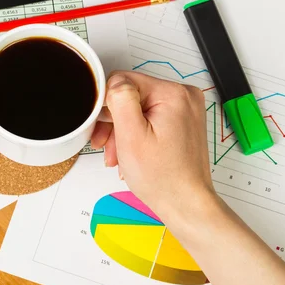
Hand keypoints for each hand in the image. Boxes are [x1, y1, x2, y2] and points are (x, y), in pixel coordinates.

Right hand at [92, 71, 214, 221]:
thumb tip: (113, 81)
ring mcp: (185, 110)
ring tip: (117, 155)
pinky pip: (150, 119)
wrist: (184, 203)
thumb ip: (120, 99)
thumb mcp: (131, 134)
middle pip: (132, 96)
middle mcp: (183, 97)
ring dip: (123, 131)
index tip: (100, 128)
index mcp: (173, 94)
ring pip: (139, 110)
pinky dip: (136, 135)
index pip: (124, 81)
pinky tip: (130, 153)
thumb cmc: (162, 177)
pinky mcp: (182, 123)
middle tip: (106, 145)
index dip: (106, 105)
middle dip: (114, 122)